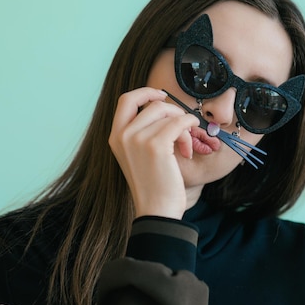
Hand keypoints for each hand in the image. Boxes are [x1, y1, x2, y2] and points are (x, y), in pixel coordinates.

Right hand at [109, 87, 199, 218]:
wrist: (157, 211)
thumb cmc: (153, 186)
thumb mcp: (137, 156)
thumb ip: (141, 133)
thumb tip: (163, 107)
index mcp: (115, 137)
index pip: (126, 100)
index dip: (146, 92)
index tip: (162, 96)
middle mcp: (122, 135)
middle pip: (152, 104)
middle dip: (172, 111)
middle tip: (182, 127)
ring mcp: (137, 139)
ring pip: (168, 113)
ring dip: (183, 126)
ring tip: (185, 146)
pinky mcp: (156, 145)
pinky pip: (179, 122)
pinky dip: (189, 128)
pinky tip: (189, 146)